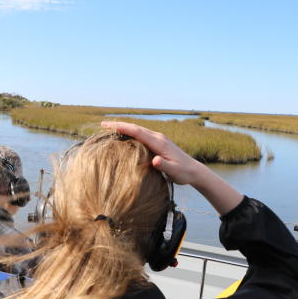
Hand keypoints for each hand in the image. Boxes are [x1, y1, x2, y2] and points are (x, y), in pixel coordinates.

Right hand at [100, 121, 242, 214]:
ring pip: (138, 130)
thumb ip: (164, 166)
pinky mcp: (159, 143)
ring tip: (109, 129)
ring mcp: (158, 139)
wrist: (194, 171)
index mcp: (159, 142)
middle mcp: (158, 137)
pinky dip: (131, 133)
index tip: (107, 126)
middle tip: (102, 125)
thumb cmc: (183, 173)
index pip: (137, 131)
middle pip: (135, 127)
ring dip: (124, 128)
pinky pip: (141, 135)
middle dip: (119, 125)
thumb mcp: (174, 172)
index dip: (122, 127)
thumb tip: (155, 160)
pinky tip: (124, 136)